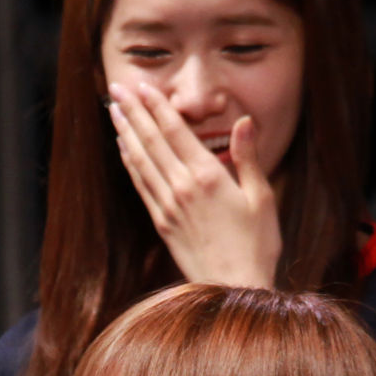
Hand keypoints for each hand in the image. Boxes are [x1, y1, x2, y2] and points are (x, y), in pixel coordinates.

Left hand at [108, 81, 281, 287]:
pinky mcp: (162, 224)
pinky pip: (141, 185)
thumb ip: (248, 159)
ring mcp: (168, 206)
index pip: (176, 132)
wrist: (234, 289)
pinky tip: (124, 149)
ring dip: (126, 132)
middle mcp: (182, 188)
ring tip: (113, 109)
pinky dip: (130, 163)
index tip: (143, 85)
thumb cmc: (256, 246)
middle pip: (152, 140)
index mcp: (208, 177)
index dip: (157, 106)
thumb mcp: (262, 199)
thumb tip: (244, 122)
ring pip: (141, 160)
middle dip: (133, 111)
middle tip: (117, 86)